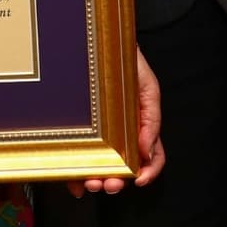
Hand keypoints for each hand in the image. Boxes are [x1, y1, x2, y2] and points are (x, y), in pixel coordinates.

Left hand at [71, 45, 164, 195]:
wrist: (100, 41)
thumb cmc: (127, 64)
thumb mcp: (147, 88)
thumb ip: (151, 119)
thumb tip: (148, 152)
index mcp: (141, 127)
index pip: (152, 157)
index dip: (149, 172)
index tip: (139, 179)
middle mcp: (121, 135)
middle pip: (122, 168)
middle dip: (117, 181)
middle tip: (109, 185)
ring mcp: (99, 136)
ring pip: (99, 167)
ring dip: (96, 181)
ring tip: (91, 183)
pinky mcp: (78, 133)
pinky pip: (77, 158)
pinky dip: (75, 174)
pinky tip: (74, 181)